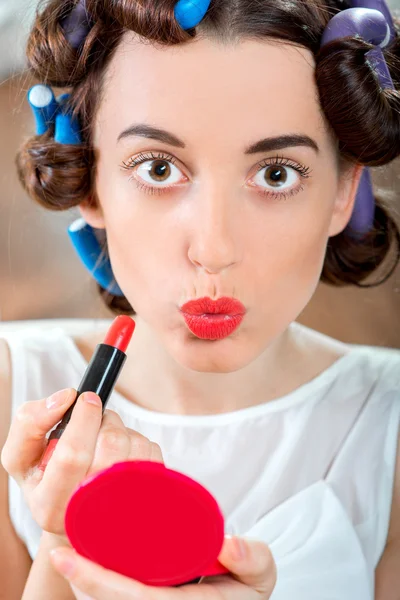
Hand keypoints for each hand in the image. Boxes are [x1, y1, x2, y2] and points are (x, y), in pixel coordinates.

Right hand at [1, 388, 163, 538]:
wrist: (77, 512)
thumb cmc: (48, 481)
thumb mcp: (22, 456)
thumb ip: (30, 423)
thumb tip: (65, 398)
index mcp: (51, 505)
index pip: (73, 455)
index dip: (83, 419)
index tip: (85, 399)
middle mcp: (90, 511)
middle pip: (111, 443)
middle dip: (103, 419)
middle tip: (92, 420)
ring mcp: (124, 506)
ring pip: (133, 442)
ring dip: (119, 429)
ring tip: (102, 441)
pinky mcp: (149, 494)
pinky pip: (149, 449)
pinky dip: (134, 440)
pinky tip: (118, 455)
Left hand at [50, 534, 276, 598]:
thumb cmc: (248, 588)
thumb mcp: (261, 575)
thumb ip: (252, 559)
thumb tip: (228, 543)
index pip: (135, 599)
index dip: (99, 581)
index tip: (68, 557)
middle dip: (82, 583)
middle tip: (57, 554)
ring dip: (86, 584)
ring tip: (64, 556)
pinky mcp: (153, 598)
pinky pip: (121, 595)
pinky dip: (100, 582)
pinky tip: (87, 563)